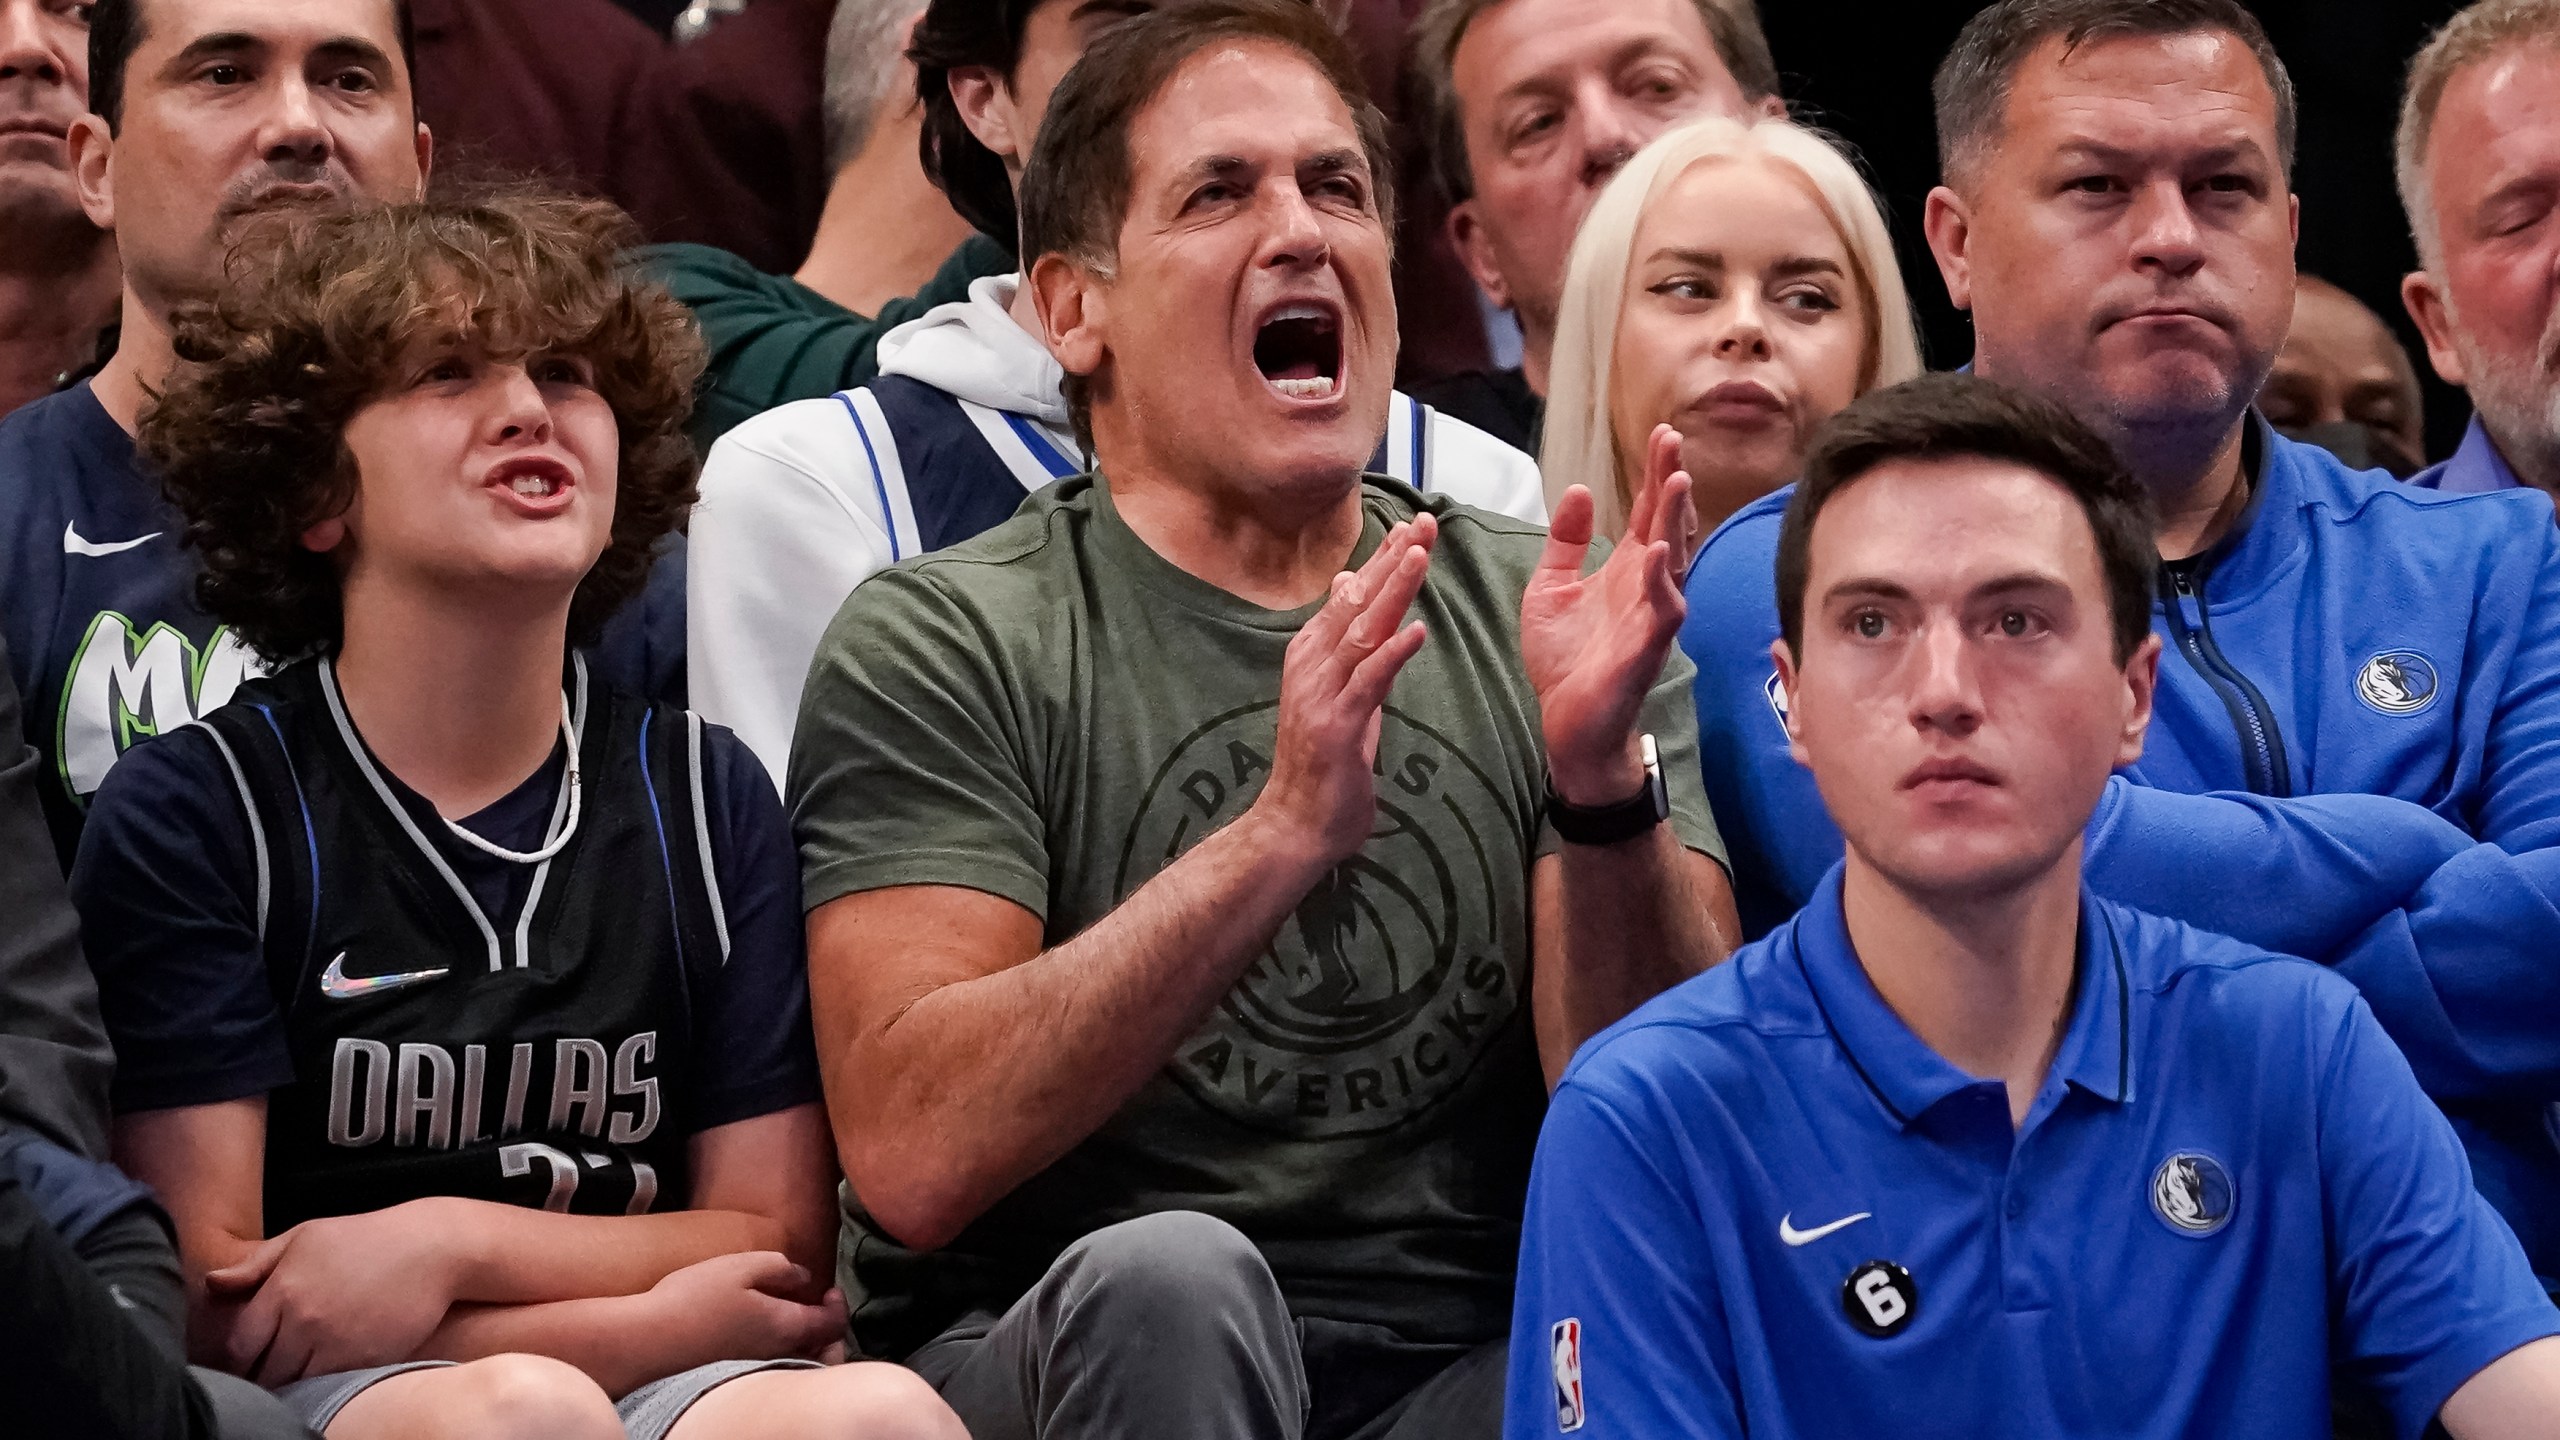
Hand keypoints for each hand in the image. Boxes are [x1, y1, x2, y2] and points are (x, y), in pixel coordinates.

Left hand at [205, 1203, 461, 1385]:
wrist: (432, 1249)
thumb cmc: (364, 1239)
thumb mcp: (305, 1237)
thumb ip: (255, 1264)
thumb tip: (210, 1284)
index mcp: (283, 1289)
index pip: (239, 1345)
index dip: (236, 1360)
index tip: (243, 1362)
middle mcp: (304, 1321)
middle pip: (263, 1372)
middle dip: (260, 1377)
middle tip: (265, 1374)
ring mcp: (336, 1344)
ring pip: (294, 1385)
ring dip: (290, 1385)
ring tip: (293, 1376)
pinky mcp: (365, 1362)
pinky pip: (329, 1388)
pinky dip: (321, 1387)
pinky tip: (323, 1375)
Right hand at [645, 1253, 844, 1362]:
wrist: (647, 1341)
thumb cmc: (695, 1299)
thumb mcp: (741, 1266)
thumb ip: (779, 1267)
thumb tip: (803, 1277)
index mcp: (787, 1327)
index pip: (833, 1324)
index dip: (838, 1305)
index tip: (829, 1288)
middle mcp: (778, 1354)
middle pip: (821, 1350)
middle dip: (826, 1329)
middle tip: (816, 1306)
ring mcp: (755, 1367)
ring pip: (796, 1359)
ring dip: (803, 1340)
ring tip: (790, 1316)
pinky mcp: (733, 1372)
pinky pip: (771, 1364)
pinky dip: (778, 1350)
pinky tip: (759, 1331)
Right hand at [1252, 515, 1436, 863]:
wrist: (1293, 825)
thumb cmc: (1321, 762)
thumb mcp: (1336, 691)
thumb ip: (1348, 642)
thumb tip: (1350, 586)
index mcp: (1312, 652)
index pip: (1352, 594)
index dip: (1383, 559)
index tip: (1414, 527)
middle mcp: (1311, 664)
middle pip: (1356, 601)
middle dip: (1392, 560)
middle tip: (1424, 523)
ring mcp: (1320, 694)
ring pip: (1362, 631)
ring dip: (1393, 592)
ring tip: (1420, 556)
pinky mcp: (1335, 726)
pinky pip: (1368, 683)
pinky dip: (1392, 654)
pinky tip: (1417, 631)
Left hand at [1522, 451, 1693, 805]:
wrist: (1566, 722)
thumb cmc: (1565, 659)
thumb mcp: (1550, 589)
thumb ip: (1565, 543)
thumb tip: (1577, 489)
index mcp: (1626, 570)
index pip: (1646, 512)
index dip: (1655, 474)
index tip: (1661, 433)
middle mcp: (1646, 588)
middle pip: (1666, 525)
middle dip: (1670, 483)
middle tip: (1672, 440)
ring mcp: (1650, 617)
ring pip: (1672, 562)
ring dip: (1674, 522)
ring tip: (1676, 481)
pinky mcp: (1645, 650)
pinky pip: (1662, 611)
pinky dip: (1660, 580)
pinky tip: (1657, 551)